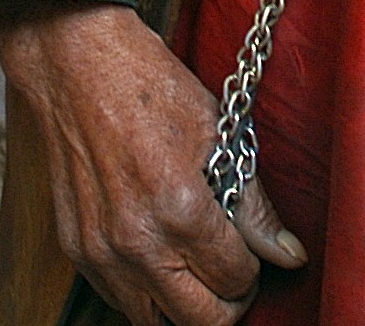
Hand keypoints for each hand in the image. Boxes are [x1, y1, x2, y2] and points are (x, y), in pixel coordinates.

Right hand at [0, 0, 305, 325]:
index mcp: (180, 209)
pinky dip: (145, 292)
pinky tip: (158, 257)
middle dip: (227, 304)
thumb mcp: (217, 132)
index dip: (253, 268)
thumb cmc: (149, 86)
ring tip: (196, 269)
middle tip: (233, 273)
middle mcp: (138, 242)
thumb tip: (288, 253)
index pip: (234, 280)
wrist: (77, 65)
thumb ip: (253, 203)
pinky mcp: (76, 250)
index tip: (252, 250)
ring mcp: (101, 252)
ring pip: (154, 322)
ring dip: (183, 306)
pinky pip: (119, 300)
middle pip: (199, 321)